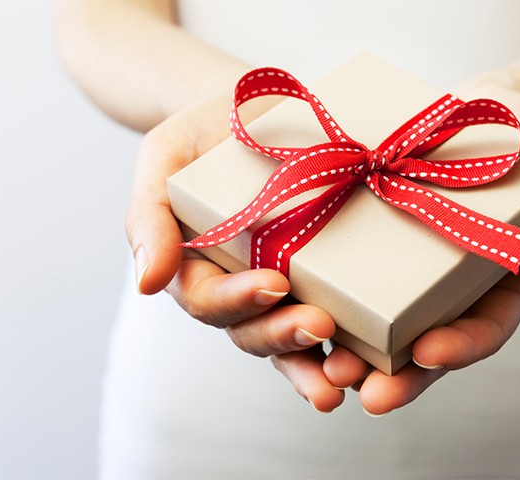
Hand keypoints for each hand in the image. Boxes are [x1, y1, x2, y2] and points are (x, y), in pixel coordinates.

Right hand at [125, 89, 345, 411]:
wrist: (254, 107)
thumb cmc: (203, 133)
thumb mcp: (164, 158)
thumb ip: (149, 217)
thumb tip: (146, 282)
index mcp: (197, 267)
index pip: (208, 299)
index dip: (237, 300)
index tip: (273, 284)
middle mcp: (239, 287)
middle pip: (252, 332)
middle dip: (282, 336)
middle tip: (318, 327)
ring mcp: (282, 287)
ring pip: (292, 340)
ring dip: (316, 363)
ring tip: (347, 375)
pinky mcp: (321, 277)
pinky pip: (334, 317)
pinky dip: (350, 344)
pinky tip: (374, 358)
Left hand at [315, 84, 519, 414]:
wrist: (495, 110)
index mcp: (501, 285)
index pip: (485, 328)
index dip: (460, 346)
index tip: (428, 354)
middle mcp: (448, 284)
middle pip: (420, 340)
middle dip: (390, 370)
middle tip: (354, 385)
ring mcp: (407, 259)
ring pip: (376, 313)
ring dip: (347, 341)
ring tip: (317, 357)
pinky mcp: (372, 228)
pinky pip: (347, 261)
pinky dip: (324, 282)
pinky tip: (291, 293)